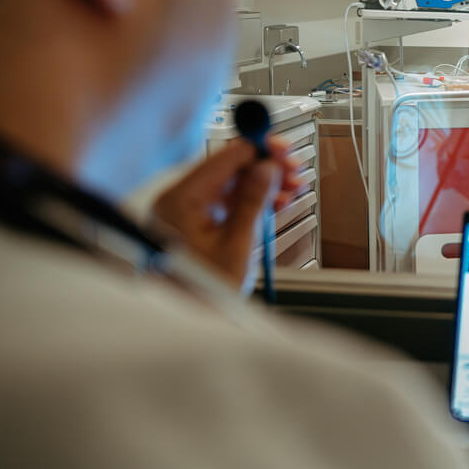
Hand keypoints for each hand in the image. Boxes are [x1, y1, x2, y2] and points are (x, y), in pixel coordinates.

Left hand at [151, 137, 301, 290]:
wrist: (186, 321)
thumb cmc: (203, 291)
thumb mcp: (237, 243)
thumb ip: (252, 201)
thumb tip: (266, 168)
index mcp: (180, 201)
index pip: (222, 158)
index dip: (256, 148)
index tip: (280, 147)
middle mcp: (177, 201)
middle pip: (226, 168)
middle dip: (263, 166)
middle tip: (291, 168)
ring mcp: (183, 211)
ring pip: (229, 183)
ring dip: (261, 183)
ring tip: (290, 187)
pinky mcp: (193, 222)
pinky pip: (224, 200)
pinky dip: (250, 199)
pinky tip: (274, 201)